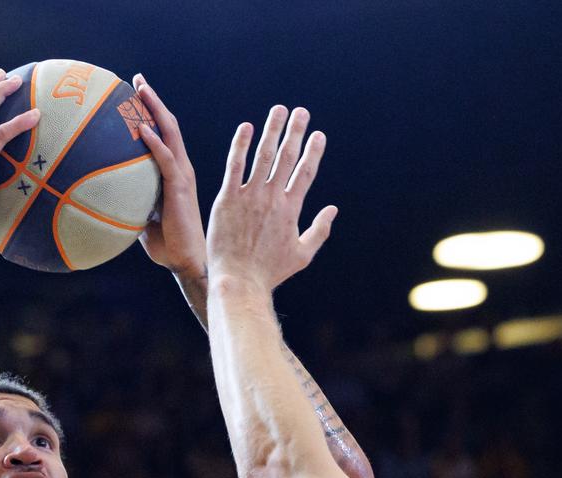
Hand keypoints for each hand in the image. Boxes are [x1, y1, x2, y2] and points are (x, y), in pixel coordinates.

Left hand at [132, 75, 203, 279]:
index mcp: (174, 172)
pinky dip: (153, 141)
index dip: (152, 112)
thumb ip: (130, 201)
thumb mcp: (141, 217)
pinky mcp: (179, 188)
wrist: (186, 261)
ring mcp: (182, 175)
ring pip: (170, 133)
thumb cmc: (166, 242)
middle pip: (168, 125)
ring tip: (141, 89)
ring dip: (155, 109)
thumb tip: (103, 196)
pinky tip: (140, 127)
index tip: (137, 94)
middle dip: (153, 100)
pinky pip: (165, 159)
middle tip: (138, 80)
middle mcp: (181, 168)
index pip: (164, 135)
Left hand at [206, 105, 336, 290]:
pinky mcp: (227, 199)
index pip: (305, 172)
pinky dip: (241, 145)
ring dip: (272, 130)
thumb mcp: (302, 255)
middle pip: (287, 157)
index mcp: (291, 209)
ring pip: (263, 156)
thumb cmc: (270, 272)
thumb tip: (333, 209)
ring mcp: (249, 197)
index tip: (318, 134)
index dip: (313, 151)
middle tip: (301, 111)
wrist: (239, 282)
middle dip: (296, 132)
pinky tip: (246, 127)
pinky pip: (235, 166)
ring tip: (279, 110)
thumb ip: (319, 230)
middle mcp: (272, 198)